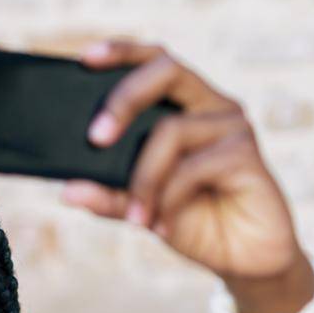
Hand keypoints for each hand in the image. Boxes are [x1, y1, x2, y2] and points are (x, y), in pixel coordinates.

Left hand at [62, 39, 313, 312]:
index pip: (155, 62)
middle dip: (124, 99)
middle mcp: (211, 106)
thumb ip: (108, 195)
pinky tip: (162, 226)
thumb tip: (67, 189)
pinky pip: (192, 168)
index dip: (123, 52)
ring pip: (170, 131)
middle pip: (167, 71)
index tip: (84, 58)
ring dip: (142, 179)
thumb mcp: (141, 207)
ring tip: (135, 217)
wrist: (241, 260)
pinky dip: (167, 199)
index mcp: (186, 105)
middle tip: (96, 137)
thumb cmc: (193, 222)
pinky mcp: (246, 154)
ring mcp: (232, 127)